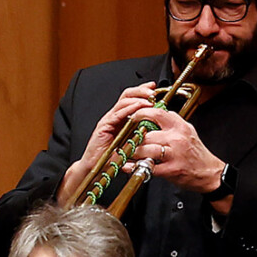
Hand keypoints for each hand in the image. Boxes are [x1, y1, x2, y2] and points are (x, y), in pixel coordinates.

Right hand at [58, 84, 157, 203]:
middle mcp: (115, 117)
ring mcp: (109, 121)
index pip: (132, 99)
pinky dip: (128, 109)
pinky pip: (117, 114)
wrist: (97, 169)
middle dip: (141, 90)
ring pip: (123, 102)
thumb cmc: (115, 158)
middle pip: (127, 95)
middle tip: (153, 90)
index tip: (154, 88)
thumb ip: (142, 133)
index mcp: (122, 119)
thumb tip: (159, 127)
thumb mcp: (134, 143)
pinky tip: (138, 107)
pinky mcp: (104, 127)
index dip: (142, 91)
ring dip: (137, 98)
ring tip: (149, 98)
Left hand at [132, 107, 225, 194]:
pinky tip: (130, 166)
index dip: (141, 113)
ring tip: (130, 154)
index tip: (133, 117)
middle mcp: (177, 139)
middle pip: (147, 134)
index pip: (157, 113)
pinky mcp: (171, 169)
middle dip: (135, 139)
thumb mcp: (188, 132)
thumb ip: (173, 123)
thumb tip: (155, 115)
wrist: (210, 173)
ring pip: (145, 150)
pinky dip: (135, 167)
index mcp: (180, 127)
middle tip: (129, 140)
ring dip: (134, 153)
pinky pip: (148, 166)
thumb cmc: (198, 154)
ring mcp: (174, 154)